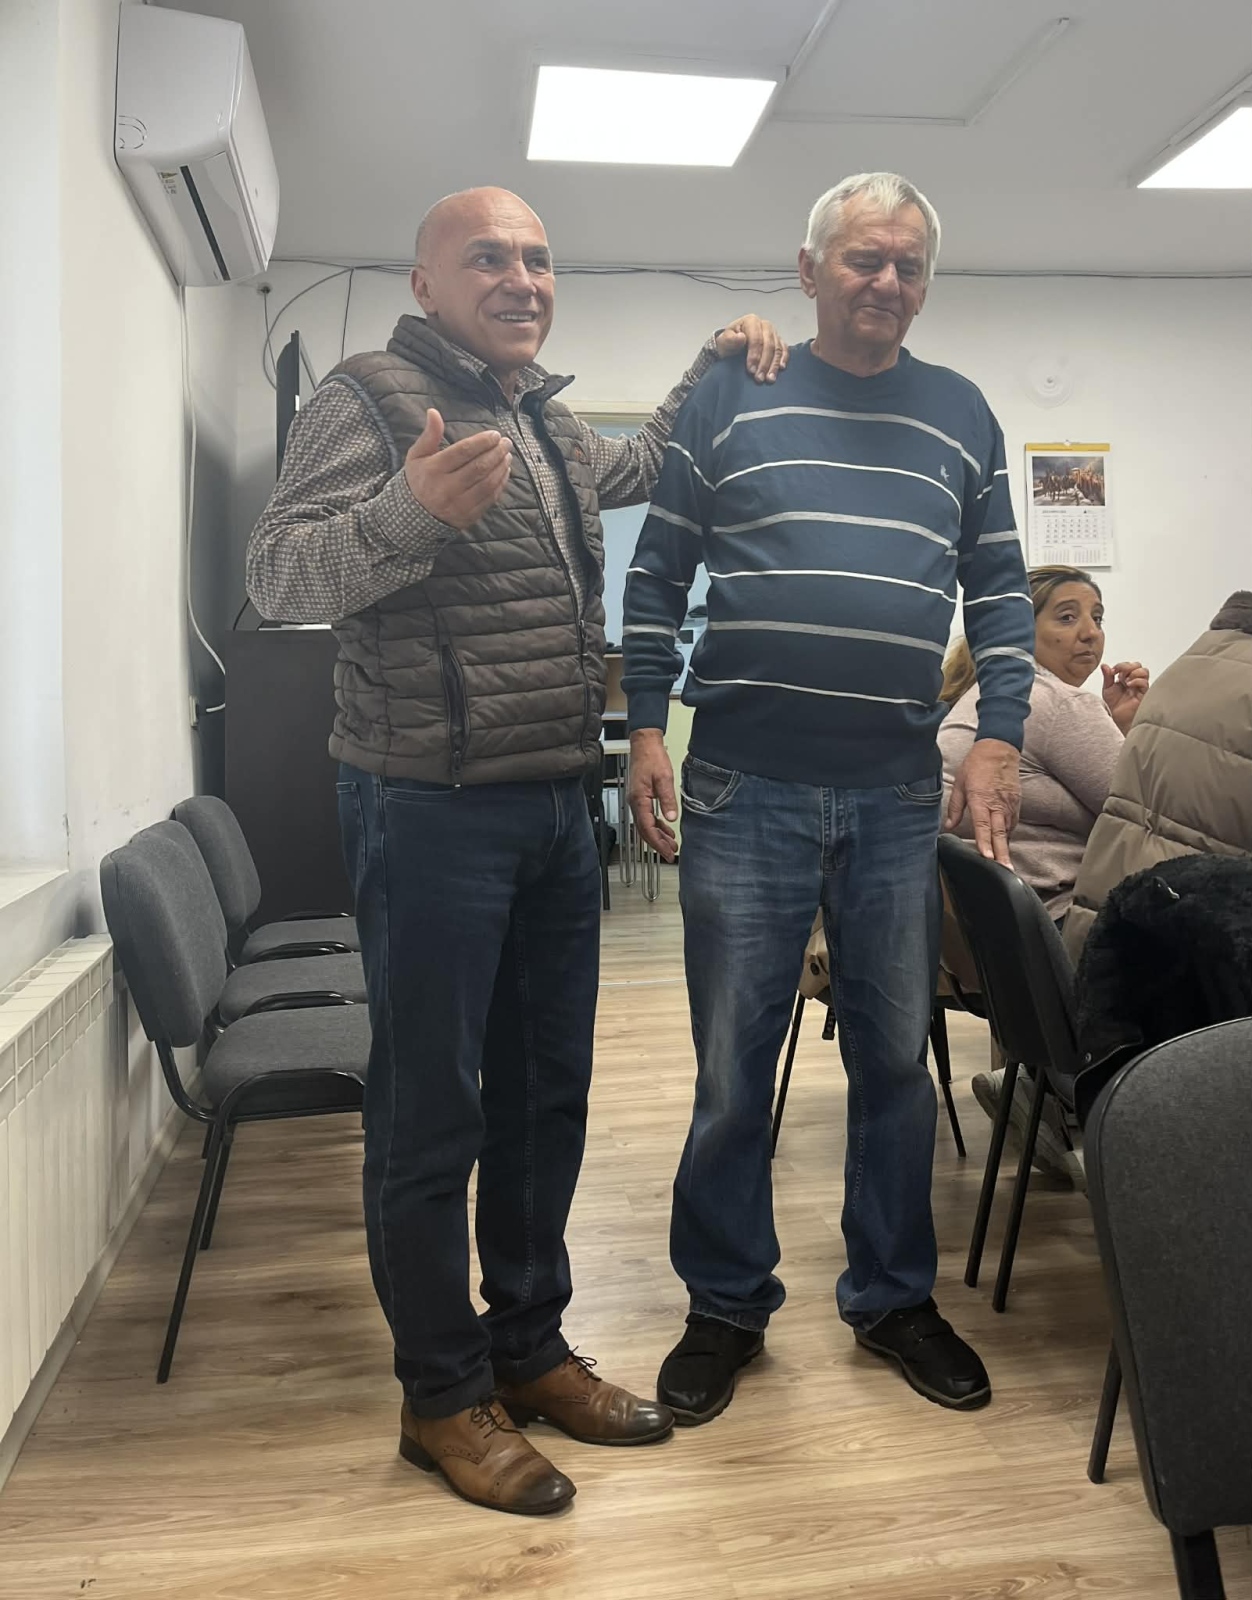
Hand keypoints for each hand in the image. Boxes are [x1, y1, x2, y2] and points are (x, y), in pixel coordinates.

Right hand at [403, 409, 512, 529]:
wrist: (415, 516)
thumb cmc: (418, 479)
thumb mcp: (417, 455)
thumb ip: (429, 434)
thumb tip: (433, 412)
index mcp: (434, 470)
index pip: (464, 452)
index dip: (482, 441)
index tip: (495, 434)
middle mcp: (447, 488)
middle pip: (479, 467)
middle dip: (496, 452)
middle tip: (506, 442)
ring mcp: (459, 504)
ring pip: (487, 482)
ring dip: (501, 466)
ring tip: (507, 454)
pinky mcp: (469, 515)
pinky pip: (490, 497)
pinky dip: (501, 483)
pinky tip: (504, 471)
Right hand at [628, 729, 678, 862]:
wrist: (644, 744)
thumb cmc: (652, 758)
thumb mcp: (664, 778)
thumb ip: (667, 799)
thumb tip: (671, 818)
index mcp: (639, 800)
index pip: (647, 828)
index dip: (658, 843)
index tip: (667, 852)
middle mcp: (635, 803)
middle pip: (644, 830)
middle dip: (657, 844)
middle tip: (670, 854)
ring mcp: (637, 800)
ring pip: (645, 825)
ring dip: (657, 836)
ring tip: (670, 844)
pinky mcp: (640, 797)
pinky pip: (647, 817)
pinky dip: (656, 825)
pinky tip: (666, 828)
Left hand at [714, 316, 788, 383]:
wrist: (731, 348)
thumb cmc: (727, 344)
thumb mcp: (723, 342)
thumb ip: (729, 339)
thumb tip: (741, 338)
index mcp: (751, 321)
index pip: (756, 338)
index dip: (754, 355)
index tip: (751, 370)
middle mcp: (765, 325)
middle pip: (769, 344)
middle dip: (764, 363)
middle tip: (759, 378)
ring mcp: (773, 333)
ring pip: (777, 348)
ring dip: (774, 365)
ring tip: (769, 379)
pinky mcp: (778, 341)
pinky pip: (784, 350)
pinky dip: (783, 359)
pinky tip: (781, 368)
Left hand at [944, 738, 1020, 867]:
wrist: (999, 749)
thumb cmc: (977, 765)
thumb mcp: (960, 783)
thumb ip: (955, 807)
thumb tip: (949, 825)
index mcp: (981, 799)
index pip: (983, 825)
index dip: (985, 842)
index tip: (988, 857)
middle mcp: (997, 804)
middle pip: (1000, 833)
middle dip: (1002, 853)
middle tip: (1005, 870)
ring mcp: (1009, 803)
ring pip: (1007, 829)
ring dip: (1006, 847)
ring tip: (1006, 865)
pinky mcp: (1016, 802)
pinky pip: (1013, 822)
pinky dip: (1008, 834)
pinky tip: (1005, 843)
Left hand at [1101, 660, 1149, 733]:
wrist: (1117, 719)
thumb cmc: (1114, 706)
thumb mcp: (1107, 689)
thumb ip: (1107, 676)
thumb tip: (1104, 665)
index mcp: (1126, 678)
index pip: (1128, 665)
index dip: (1120, 665)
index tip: (1112, 672)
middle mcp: (1134, 681)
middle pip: (1137, 665)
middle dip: (1127, 666)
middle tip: (1119, 675)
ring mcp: (1140, 687)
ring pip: (1144, 671)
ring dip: (1133, 672)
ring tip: (1124, 681)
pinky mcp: (1144, 694)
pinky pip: (1145, 682)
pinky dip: (1136, 681)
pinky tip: (1128, 685)